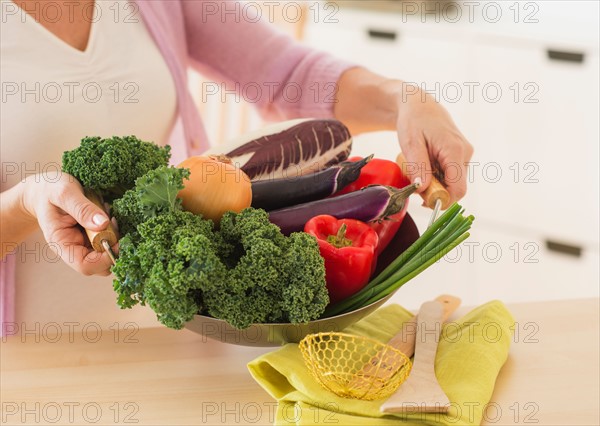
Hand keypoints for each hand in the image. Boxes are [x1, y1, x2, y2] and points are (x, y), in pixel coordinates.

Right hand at [22, 173, 116, 275]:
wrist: (44, 188)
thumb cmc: (50, 190)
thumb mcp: (64, 194)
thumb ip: (82, 209)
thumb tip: (103, 223)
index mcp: (62, 245)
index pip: (85, 266)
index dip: (104, 259)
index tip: (117, 241)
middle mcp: (74, 248)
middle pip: (100, 265)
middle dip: (114, 247)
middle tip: (113, 221)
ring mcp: (85, 243)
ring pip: (108, 252)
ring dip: (115, 236)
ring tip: (107, 213)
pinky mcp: (93, 236)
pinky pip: (109, 240)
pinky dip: (114, 229)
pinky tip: (107, 213)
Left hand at [334, 68, 472, 203]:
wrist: (419, 105)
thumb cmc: (413, 121)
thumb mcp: (410, 143)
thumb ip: (418, 167)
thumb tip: (423, 190)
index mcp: (455, 150)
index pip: (458, 188)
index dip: (442, 200)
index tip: (423, 201)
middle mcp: (465, 153)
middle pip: (455, 187)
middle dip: (435, 192)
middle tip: (415, 184)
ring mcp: (465, 154)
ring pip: (453, 182)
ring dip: (435, 184)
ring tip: (418, 169)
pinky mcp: (461, 155)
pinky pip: (451, 175)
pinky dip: (437, 176)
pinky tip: (425, 165)